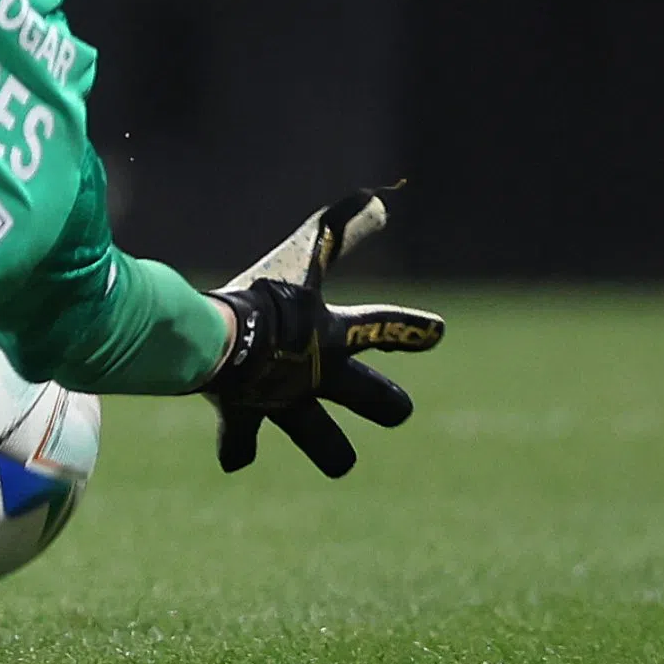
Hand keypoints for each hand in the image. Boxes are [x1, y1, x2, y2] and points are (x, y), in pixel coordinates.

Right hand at [204, 189, 444, 477]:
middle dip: (386, 403)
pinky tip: (235, 461)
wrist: (224, 345)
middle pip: (372, 397)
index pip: (384, 327)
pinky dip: (237, 449)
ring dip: (331, 449)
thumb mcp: (305, 259)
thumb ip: (340, 231)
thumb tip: (380, 200)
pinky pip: (241, 441)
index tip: (438, 331)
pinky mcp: (244, 414)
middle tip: (398, 410)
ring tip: (340, 463)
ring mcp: (285, 399)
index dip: (412, 328)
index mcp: (336, 337)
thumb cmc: (267, 300)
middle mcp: (321, 375)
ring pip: (322, 439)